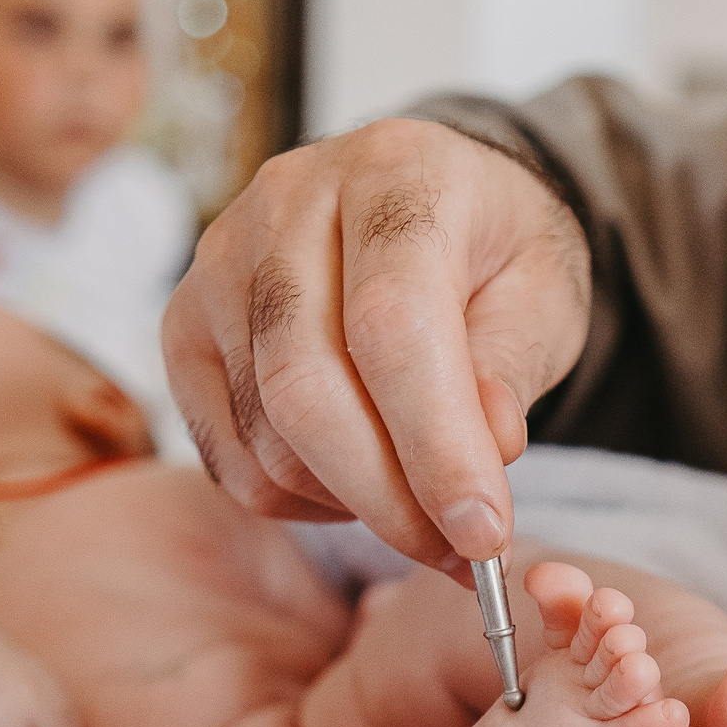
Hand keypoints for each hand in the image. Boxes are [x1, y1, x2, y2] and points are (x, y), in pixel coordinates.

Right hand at [162, 120, 590, 573]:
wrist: (427, 208)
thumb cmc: (490, 253)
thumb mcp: (543, 294)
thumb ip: (512, 366)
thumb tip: (487, 449)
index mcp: (395, 174)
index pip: (393, 323)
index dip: (437, 445)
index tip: (484, 532)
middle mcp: (288, 202)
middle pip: (305, 387)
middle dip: (390, 499)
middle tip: (462, 551)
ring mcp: (220, 264)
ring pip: (265, 436)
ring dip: (353, 504)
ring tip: (424, 507)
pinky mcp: (184, 327)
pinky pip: (229, 457)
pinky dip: (301, 500)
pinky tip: (360, 481)